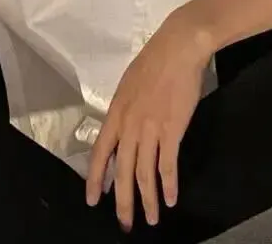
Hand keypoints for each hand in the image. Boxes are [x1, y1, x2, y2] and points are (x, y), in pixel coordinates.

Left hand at [85, 12, 212, 231]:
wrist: (178, 47)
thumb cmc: (155, 61)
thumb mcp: (129, 84)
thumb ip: (125, 110)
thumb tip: (124, 129)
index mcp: (116, 112)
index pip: (100, 153)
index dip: (95, 179)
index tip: (93, 200)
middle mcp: (129, 125)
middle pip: (123, 171)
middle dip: (123, 201)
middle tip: (125, 224)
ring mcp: (150, 129)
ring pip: (145, 174)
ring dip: (148, 200)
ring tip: (152, 218)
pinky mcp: (172, 130)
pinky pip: (168, 166)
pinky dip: (169, 186)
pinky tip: (171, 199)